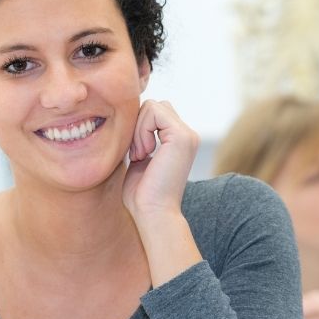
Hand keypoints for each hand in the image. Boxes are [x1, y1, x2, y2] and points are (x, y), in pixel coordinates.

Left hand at [122, 100, 199, 220]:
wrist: (153, 213)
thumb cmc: (142, 194)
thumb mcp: (140, 158)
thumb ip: (141, 137)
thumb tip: (129, 118)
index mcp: (180, 140)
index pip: (155, 112)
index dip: (139, 127)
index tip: (136, 154)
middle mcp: (188, 135)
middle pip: (155, 105)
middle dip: (138, 125)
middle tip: (137, 153)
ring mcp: (188, 135)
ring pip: (153, 106)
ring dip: (139, 129)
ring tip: (141, 155)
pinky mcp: (182, 136)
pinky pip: (153, 112)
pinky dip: (141, 131)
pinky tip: (144, 153)